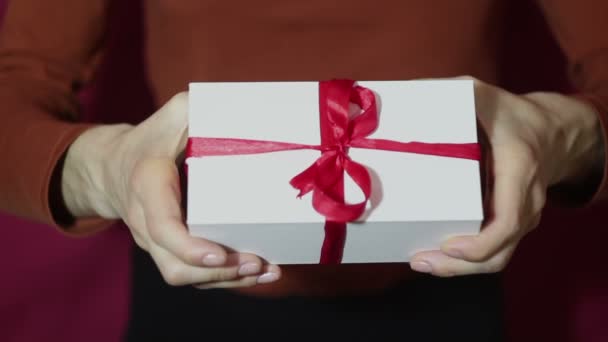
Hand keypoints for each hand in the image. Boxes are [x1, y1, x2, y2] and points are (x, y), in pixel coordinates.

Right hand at [61, 93, 280, 287]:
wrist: (112, 168)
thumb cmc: (147, 141)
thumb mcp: (170, 116)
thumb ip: (197, 108)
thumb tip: (241, 106)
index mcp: (148, 189)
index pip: (162, 226)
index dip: (188, 245)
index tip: (218, 253)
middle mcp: (147, 223)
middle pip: (175, 265)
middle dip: (218, 272)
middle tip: (257, 263)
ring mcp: (156, 242)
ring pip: (184, 275)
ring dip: (226, 280)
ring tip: (266, 271)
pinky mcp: (169, 250)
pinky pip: (191, 273)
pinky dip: (223, 279)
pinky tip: (257, 273)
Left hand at [410, 77, 603, 276]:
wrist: (550, 130)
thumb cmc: (509, 113)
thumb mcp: (479, 94)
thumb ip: (444, 92)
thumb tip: (397, 98)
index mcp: (518, 169)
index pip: (507, 220)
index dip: (480, 243)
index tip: (449, 246)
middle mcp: (526, 200)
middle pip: (499, 251)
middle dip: (459, 265)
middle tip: (420, 262)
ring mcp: (522, 216)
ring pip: (498, 258)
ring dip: (460, 268)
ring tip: (423, 263)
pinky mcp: (513, 222)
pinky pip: (494, 249)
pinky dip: (467, 260)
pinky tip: (438, 256)